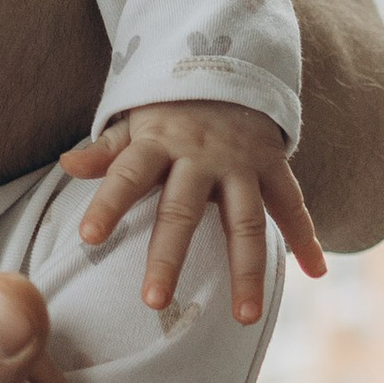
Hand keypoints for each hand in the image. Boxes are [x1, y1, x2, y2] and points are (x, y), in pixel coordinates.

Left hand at [60, 100, 326, 323]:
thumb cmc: (169, 108)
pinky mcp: (273, 165)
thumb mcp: (133, 122)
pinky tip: (316, 272)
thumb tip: (67, 166)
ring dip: (247, 270)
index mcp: (158, 142)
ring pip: (245, 221)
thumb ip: (105, 150)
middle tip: (154, 302)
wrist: (226, 65)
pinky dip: (307, 238)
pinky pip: (292, 204)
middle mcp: (200, 155)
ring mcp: (241, 162)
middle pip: (182, 210)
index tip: (88, 238)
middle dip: (168, 257)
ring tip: (245, 316)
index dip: (108, 204)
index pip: (126, 174)